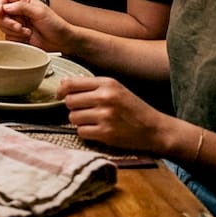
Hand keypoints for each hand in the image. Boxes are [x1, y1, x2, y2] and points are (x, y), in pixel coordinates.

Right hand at [0, 0, 74, 51]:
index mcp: (23, 2)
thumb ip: (22, 7)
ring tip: (28, 32)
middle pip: (0, 14)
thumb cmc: (55, 25)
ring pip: (3, 26)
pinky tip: (27, 38)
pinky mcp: (17, 36)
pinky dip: (16, 39)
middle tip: (20, 26)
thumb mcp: (40, 12)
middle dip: (9, 22)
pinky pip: (8, 37)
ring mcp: (17, 24)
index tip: (0, 12)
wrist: (62, 41)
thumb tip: (5, 7)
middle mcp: (18, 12)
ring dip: (14, 31)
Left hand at [58, 76, 174, 153]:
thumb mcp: (116, 89)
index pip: (71, 83)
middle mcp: (105, 98)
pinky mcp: (106, 133)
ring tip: (94, 121)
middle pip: (69, 101)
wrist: (155, 129)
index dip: (61, 90)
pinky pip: (81, 132)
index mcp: (107, 84)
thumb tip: (63, 84)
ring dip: (79, 121)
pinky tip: (97, 130)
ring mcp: (105, 116)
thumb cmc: (134, 109)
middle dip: (73, 107)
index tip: (60, 95)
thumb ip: (91, 86)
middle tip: (84, 111)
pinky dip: (86, 132)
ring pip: (73, 117)